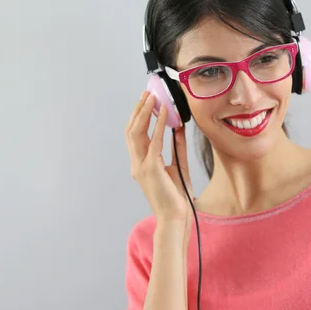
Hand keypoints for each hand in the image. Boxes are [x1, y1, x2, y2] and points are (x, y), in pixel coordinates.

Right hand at [125, 91, 192, 223]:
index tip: (147, 101)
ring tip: (153, 98)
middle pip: (131, 130)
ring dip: (145, 113)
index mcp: (141, 164)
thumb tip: (178, 128)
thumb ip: (177, 147)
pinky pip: (155, 141)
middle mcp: (137, 163)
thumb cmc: (176, 195)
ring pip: (137, 133)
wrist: (175, 216)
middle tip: (147, 93)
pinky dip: (159, 125)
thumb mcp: (178, 165)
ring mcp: (141, 166)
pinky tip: (165, 113)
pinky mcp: (151, 168)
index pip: (135, 135)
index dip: (139, 116)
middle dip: (139, 110)